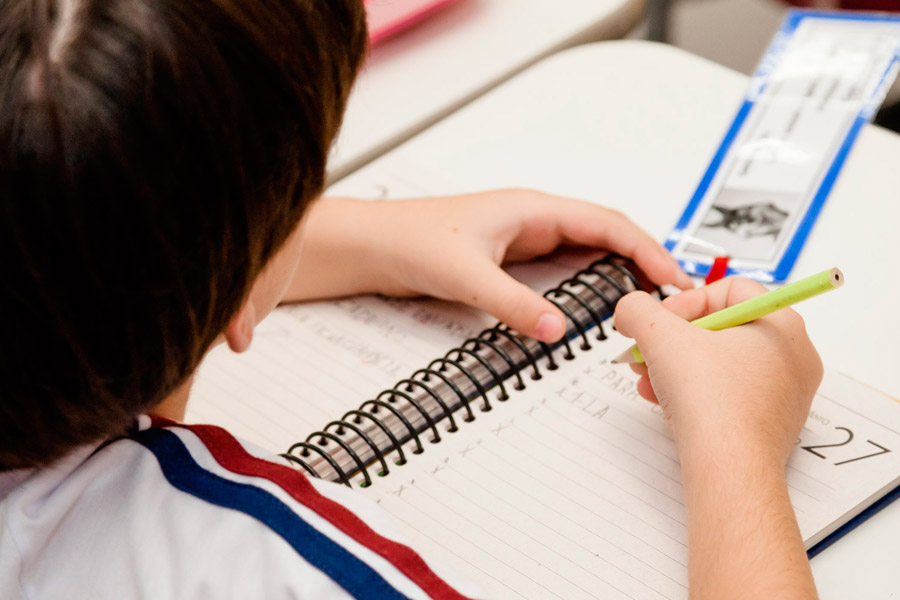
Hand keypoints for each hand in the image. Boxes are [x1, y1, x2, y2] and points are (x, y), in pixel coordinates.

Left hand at [286, 190, 692, 341]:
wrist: (374, 245)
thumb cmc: (412, 240)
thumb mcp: (467, 275)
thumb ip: (512, 303)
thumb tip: (556, 329)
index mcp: (533, 209)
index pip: (607, 223)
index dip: (647, 250)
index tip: (674, 278)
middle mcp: (535, 220)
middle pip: (606, 235)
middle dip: (644, 261)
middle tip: (675, 296)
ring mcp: (525, 239)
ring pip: (587, 251)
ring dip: (620, 271)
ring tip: (649, 301)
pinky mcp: (512, 259)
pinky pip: (565, 267)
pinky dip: (590, 281)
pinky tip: (599, 303)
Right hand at [614, 276, 822, 465]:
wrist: (729, 467)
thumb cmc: (711, 401)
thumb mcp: (659, 336)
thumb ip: (637, 309)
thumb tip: (630, 310)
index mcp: (782, 323)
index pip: (729, 289)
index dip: (685, 301)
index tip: (659, 322)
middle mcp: (793, 356)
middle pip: (722, 328)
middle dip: (674, 339)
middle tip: (647, 351)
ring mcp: (786, 392)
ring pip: (721, 363)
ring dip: (677, 366)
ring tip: (649, 380)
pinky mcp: (771, 423)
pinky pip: (729, 394)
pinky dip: (695, 393)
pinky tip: (665, 403)